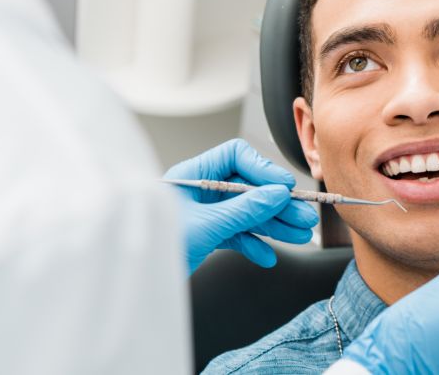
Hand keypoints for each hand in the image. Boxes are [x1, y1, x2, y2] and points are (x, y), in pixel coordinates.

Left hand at [164, 139, 318, 274]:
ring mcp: (203, 213)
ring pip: (246, 213)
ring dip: (272, 225)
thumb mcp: (206, 225)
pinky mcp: (205, 235)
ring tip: (297, 235)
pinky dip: (252, 244)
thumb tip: (276, 195)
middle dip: (276, 204)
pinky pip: (236, 234)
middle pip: (247, 187)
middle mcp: (199, 191)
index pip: (235, 157)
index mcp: (192, 175)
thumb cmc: (155, 247)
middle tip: (302, 216)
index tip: (284, 187)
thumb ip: (244, 209)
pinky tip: (266, 256)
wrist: (136, 281)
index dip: (263, 169)